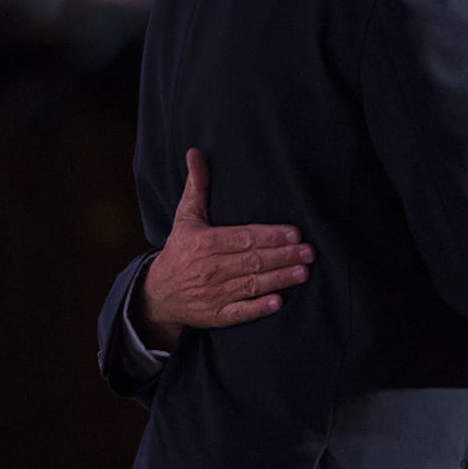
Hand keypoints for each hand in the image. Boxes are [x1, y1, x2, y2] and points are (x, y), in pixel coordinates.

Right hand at [134, 149, 314, 349]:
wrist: (158, 294)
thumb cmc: (180, 250)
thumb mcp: (185, 217)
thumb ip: (197, 186)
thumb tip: (195, 153)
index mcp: (205, 243)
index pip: (243, 238)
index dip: (270, 236)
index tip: (294, 233)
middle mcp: (210, 268)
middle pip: (252, 261)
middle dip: (283, 256)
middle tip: (310, 252)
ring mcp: (214, 294)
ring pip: (251, 285)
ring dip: (279, 280)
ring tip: (303, 273)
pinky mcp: (216, 316)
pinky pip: (240, 312)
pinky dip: (258, 308)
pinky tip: (278, 302)